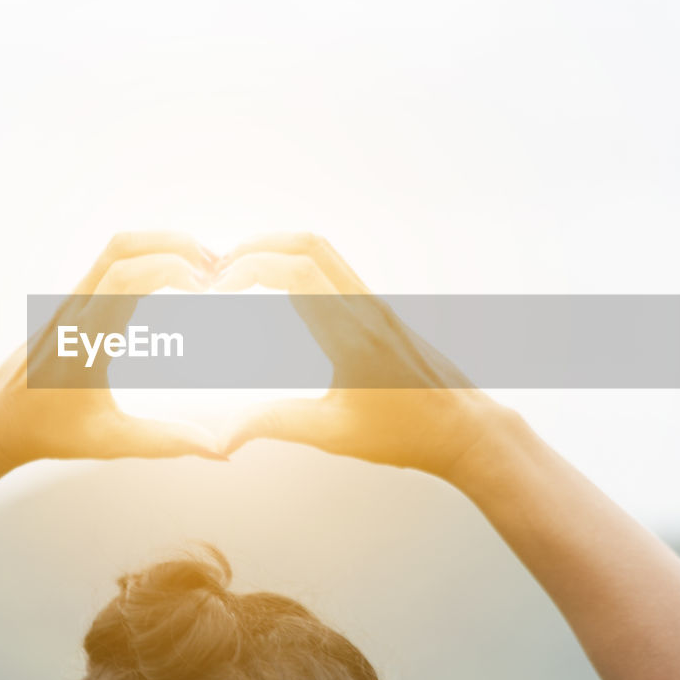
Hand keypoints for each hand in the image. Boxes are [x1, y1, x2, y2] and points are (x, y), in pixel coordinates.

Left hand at [0, 232, 227, 471]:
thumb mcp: (112, 442)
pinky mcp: (73, 302)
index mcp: (84, 339)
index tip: (207, 286)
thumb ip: (167, 442)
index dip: (171, 269)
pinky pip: (110, 263)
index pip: (126, 279)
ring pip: (115, 249)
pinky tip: (172, 278)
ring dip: (160, 246)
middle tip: (215, 268)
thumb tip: (220, 451)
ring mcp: (71, 301)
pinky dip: (146, 256)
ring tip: (200, 269)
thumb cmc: (50, 431)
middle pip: (122, 249)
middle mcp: (75, 310)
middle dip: (174, 246)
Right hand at [213, 233, 510, 483]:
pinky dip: (296, 262)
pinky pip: (333, 267)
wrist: (466, 430)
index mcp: (351, 334)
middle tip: (215, 272)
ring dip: (276, 249)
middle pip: (306, 244)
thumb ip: (274, 425)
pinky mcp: (380, 308)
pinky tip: (275, 286)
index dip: (244, 269)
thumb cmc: (406, 435)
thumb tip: (221, 436)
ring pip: (322, 249)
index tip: (213, 291)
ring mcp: (376, 303)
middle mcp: (365, 308)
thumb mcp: (333, 435)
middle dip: (253, 248)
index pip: (293, 272)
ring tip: (237, 272)